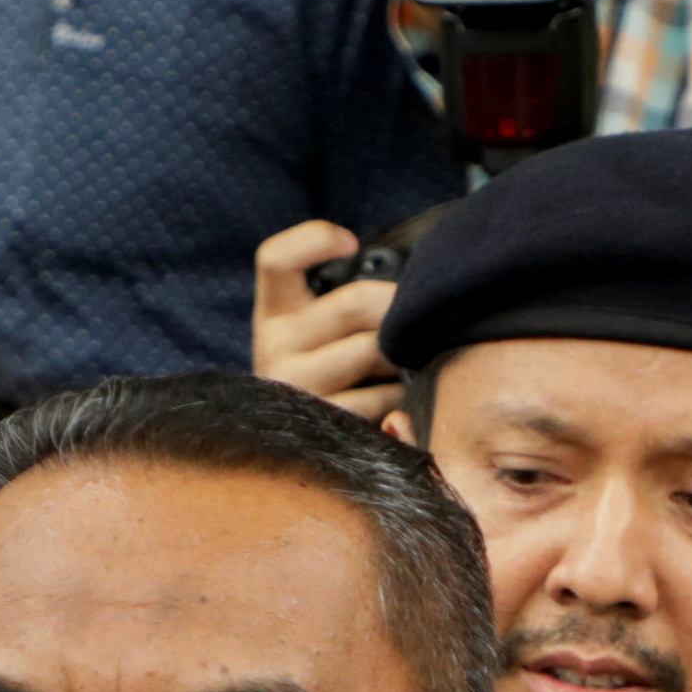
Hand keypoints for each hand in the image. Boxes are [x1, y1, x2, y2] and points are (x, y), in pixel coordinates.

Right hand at [251, 218, 402, 416]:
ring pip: (374, 349)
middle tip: (419, 318)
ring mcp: (292, 387)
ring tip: (410, 363)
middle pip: (356, 301)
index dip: (315, 239)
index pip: (275, 259)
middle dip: (399, 307)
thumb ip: (348, 301)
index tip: (350, 244)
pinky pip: (382, 397)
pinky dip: (403, 397)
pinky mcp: (319, 423)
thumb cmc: (332, 375)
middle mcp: (273, 346)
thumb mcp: (321, 331)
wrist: (300, 451)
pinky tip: (401, 402)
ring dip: (406, 354)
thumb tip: (415, 275)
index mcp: (274, 312)